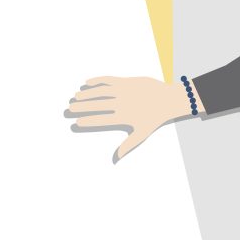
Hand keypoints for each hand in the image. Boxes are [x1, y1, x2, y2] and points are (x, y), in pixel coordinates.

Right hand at [67, 76, 192, 159]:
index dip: (88, 121)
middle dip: (81, 107)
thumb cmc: (155, 118)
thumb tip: (115, 159)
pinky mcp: (126, 81)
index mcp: (125, 117)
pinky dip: (96, 81)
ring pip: (100, 91)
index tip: (77, 122)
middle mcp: (122, 103)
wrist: (170, 98)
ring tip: (76, 96)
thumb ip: (127, 145)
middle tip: (70, 108)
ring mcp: (124, 90)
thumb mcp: (142, 134)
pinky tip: (87, 83)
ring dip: (86, 94)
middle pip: (97, 105)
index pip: (102, 120)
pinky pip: (108, 80)